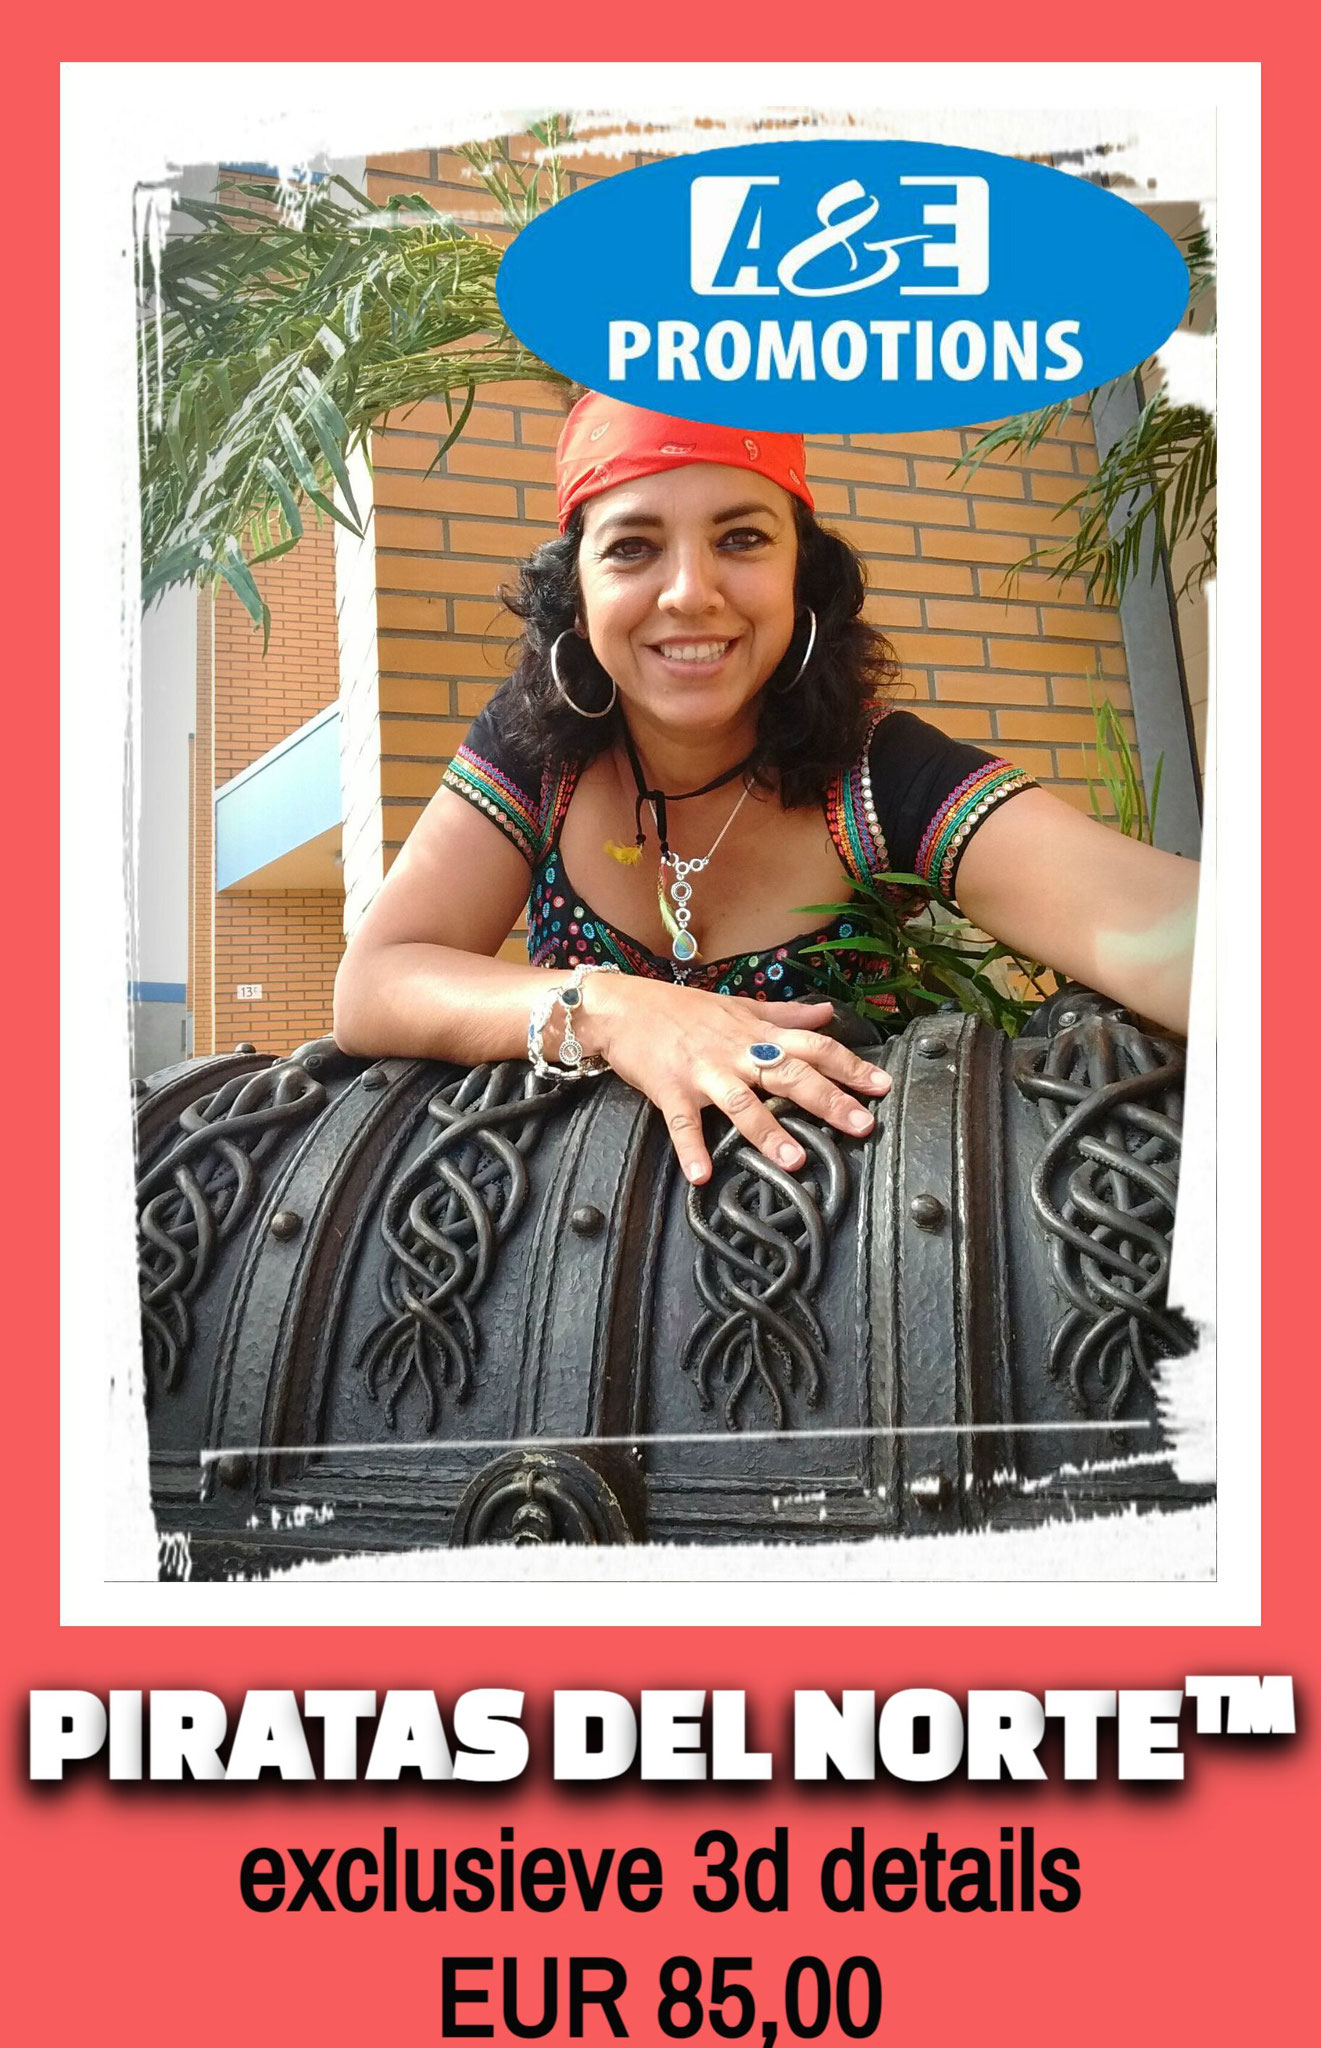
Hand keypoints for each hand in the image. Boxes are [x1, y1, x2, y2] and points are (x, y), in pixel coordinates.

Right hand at [581, 981, 891, 1183]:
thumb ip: (786, 1014)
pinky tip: (701, 1175)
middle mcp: (736, 1052)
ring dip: (767, 1131)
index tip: (882, 1086)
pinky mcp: (669, 1090)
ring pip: (742, 1102)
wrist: (622, 1007)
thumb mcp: (739, 1006)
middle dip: (828, 1100)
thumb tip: (828, 1013)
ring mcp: (703, 1072)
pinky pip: (682, 1123)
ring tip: (793, 1161)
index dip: (850, 1065)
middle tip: (861, 1126)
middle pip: (790, 1074)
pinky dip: (691, 1149)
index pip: (814, 1047)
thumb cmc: (682, 1009)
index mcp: (757, 1033)